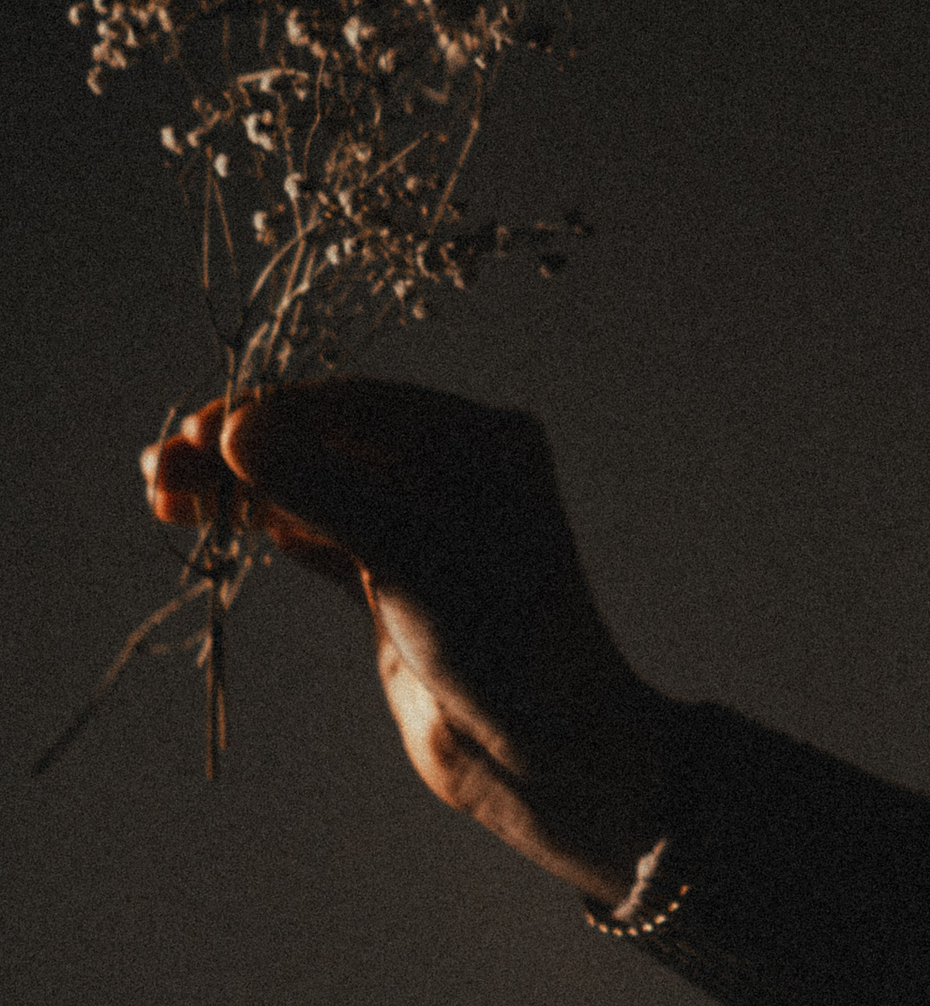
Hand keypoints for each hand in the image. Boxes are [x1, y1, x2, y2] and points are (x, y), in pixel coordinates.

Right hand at [143, 378, 676, 904]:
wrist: (544, 749)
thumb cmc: (500, 637)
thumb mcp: (407, 549)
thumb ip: (321, 486)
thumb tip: (234, 427)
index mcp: (479, 442)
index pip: (354, 406)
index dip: (270, 415)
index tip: (194, 434)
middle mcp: (455, 473)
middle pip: (327, 442)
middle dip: (242, 451)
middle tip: (157, 467)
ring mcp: (424, 526)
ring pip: (315, 488)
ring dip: (243, 487)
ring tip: (161, 491)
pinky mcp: (397, 580)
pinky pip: (320, 534)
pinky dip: (266, 525)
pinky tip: (209, 518)